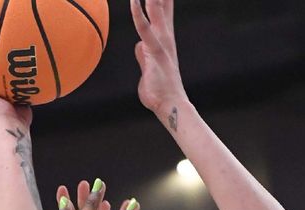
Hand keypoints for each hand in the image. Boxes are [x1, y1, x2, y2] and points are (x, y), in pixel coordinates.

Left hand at [130, 0, 187, 116]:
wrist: (169, 105)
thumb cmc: (158, 90)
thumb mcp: (147, 69)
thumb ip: (143, 55)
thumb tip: (139, 46)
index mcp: (163, 39)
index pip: (163, 11)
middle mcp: (166, 37)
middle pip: (162, 5)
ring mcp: (162, 43)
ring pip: (156, 11)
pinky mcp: (156, 51)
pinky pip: (146, 29)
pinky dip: (140, 14)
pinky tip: (136, 1)